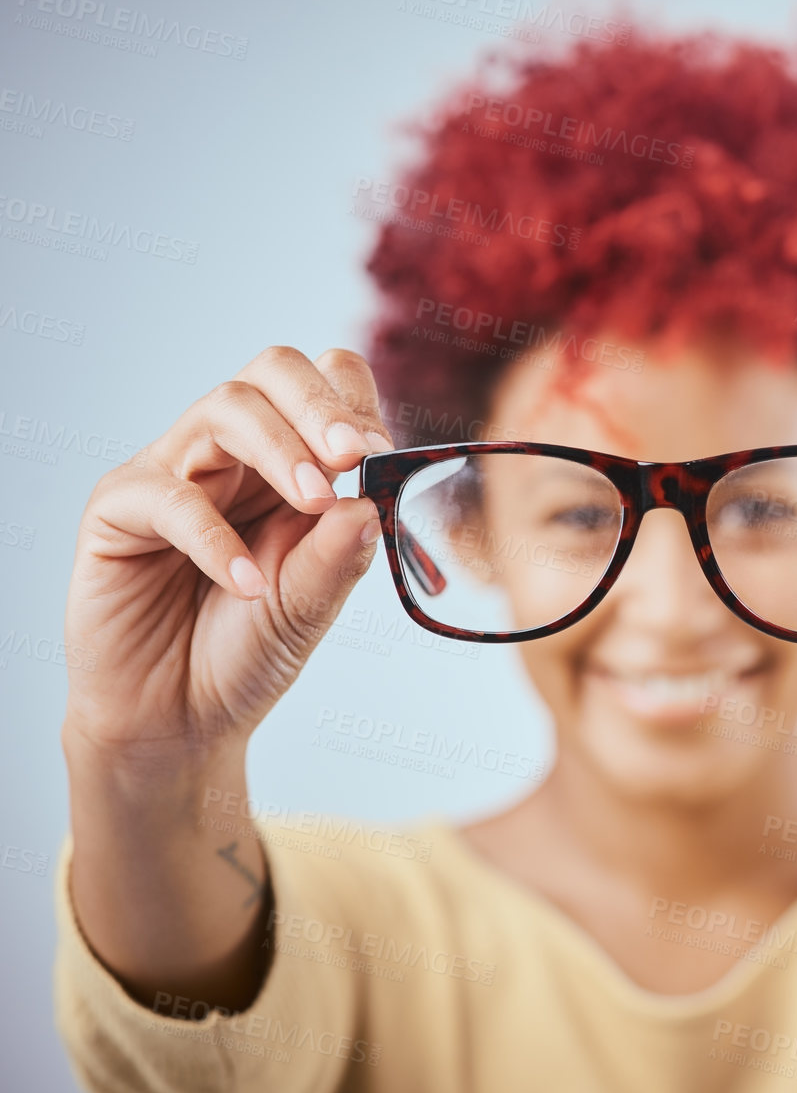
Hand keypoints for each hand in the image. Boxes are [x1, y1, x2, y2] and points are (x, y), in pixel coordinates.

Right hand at [63, 346, 394, 764]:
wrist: (178, 719)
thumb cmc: (245, 652)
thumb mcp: (311, 606)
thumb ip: (339, 556)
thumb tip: (371, 505)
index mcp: (289, 463)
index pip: (322, 386)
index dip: (352, 403)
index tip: (382, 450)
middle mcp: (230, 455)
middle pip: (271, 373)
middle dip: (319, 405)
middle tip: (353, 455)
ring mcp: (173, 474)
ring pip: (224, 410)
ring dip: (279, 451)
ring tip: (312, 504)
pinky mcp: (118, 511)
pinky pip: (167, 497)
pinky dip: (214, 538)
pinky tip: (245, 582)